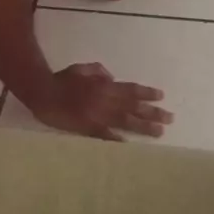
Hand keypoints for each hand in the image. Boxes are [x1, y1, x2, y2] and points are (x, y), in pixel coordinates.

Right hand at [35, 63, 172, 140]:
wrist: (43, 93)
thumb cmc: (62, 79)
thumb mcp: (82, 68)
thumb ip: (98, 70)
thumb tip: (112, 77)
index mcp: (104, 85)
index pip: (131, 89)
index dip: (147, 93)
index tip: (162, 96)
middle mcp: (105, 99)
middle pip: (133, 106)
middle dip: (153, 112)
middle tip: (170, 118)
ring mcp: (97, 115)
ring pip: (125, 121)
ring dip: (143, 126)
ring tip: (159, 132)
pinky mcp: (87, 128)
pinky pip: (106, 135)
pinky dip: (118, 140)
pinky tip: (130, 145)